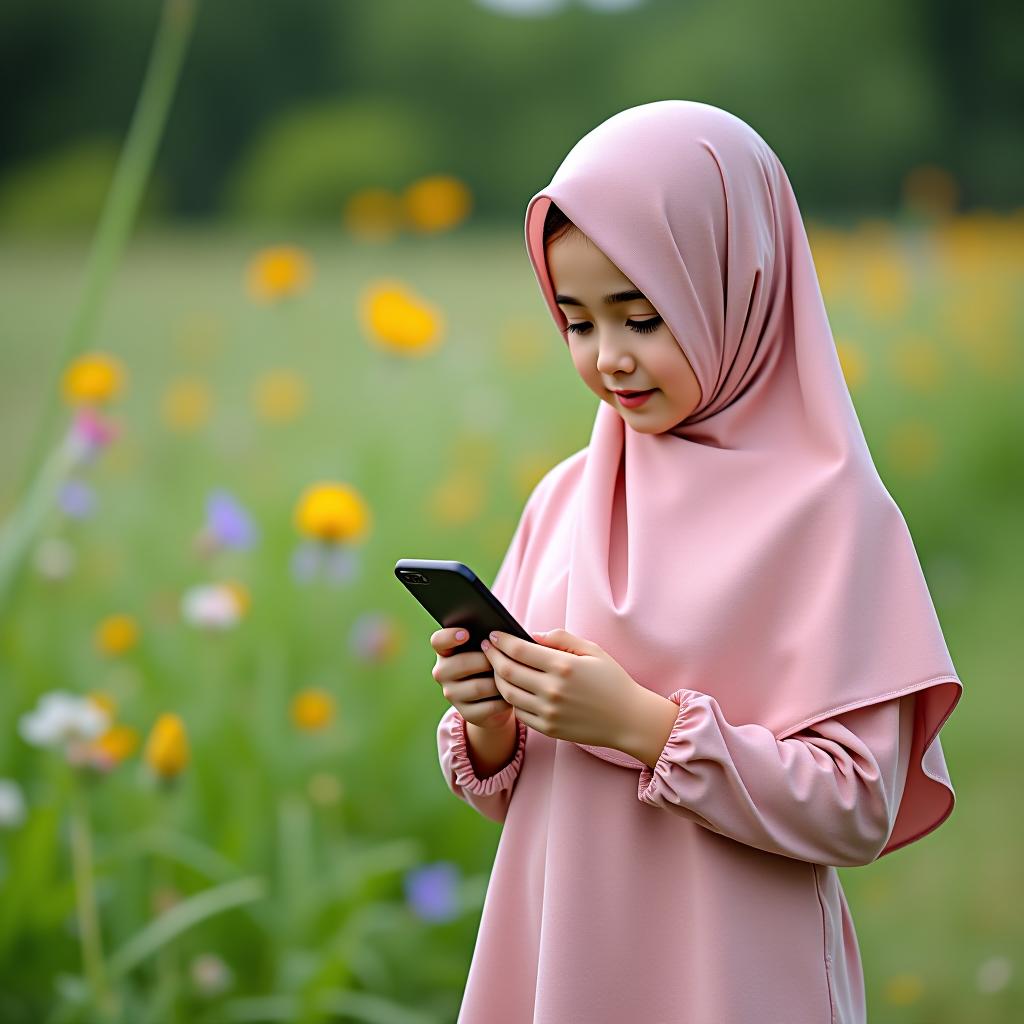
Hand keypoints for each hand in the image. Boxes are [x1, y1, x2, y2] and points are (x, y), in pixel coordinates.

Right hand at [430, 627, 515, 730]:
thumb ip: (486, 640)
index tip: (466, 634)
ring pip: (478, 686)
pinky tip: (511, 694)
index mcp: (445, 651)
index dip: (450, 636)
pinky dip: (504, 700)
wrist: (494, 698)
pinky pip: (489, 706)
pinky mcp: (466, 714)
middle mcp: (442, 673)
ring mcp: (452, 694)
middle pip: (461, 663)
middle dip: (486, 660)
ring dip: (498, 682)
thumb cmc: (491, 664)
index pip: (438, 641)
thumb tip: (499, 637)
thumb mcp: (486, 650)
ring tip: (511, 677)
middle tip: (502, 659)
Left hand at [481, 628, 640, 747]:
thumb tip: (531, 636)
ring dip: (497, 678)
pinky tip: (511, 689)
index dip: (502, 641)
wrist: (629, 719)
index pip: (519, 650)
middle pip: (507, 671)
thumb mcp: (593, 650)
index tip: (493, 634)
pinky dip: (511, 699)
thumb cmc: (612, 681)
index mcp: (563, 666)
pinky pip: (519, 712)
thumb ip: (561, 638)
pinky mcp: (548, 729)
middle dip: (492, 657)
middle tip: (486, 648)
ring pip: (508, 693)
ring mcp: (549, 712)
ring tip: (496, 668)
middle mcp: (553, 690)